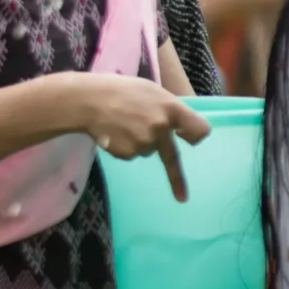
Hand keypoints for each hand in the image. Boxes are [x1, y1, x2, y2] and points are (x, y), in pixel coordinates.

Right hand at [83, 76, 209, 201]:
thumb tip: (180, 126)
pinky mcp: (127, 153)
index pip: (199, 129)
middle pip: (173, 158)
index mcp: (171, 108)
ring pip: (148, 151)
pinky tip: (115, 132)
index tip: (192, 140)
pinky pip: (132, 154)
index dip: (196, 135)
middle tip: (183, 198)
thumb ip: (169, 108)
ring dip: (140, 142)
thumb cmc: (121, 90)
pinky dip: (125, 146)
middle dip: (177, 181)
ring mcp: (143, 143)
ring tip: (124, 125)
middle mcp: (160, 128)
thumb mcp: (152, 91)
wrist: (88, 101)